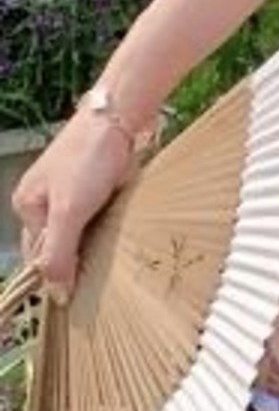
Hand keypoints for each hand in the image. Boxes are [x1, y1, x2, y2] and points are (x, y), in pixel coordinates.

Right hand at [10, 112, 136, 302]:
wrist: (119, 117)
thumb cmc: (88, 159)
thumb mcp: (69, 211)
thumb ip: (58, 252)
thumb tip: (55, 294)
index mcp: (27, 205)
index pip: (38, 255)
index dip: (59, 271)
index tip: (82, 287)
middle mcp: (43, 199)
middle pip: (59, 243)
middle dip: (78, 255)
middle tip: (102, 266)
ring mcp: (69, 190)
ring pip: (81, 230)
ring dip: (96, 239)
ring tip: (112, 243)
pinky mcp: (93, 184)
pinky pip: (98, 215)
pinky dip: (108, 223)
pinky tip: (119, 225)